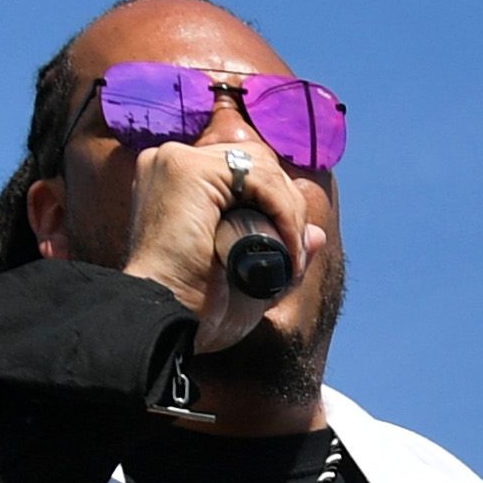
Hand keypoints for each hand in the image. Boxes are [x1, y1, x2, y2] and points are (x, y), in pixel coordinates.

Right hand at [122, 135, 320, 353]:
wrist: (165, 321)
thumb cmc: (196, 309)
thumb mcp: (249, 278)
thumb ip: (281, 252)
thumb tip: (317, 234)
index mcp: (179, 181)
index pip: (244, 171)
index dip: (278, 206)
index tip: (290, 254)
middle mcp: (172, 162)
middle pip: (256, 162)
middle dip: (288, 207)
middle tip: (294, 258)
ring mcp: (176, 161)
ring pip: (262, 167)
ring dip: (290, 214)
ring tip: (291, 260)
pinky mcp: (186, 169)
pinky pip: (259, 178)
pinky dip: (285, 213)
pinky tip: (286, 248)